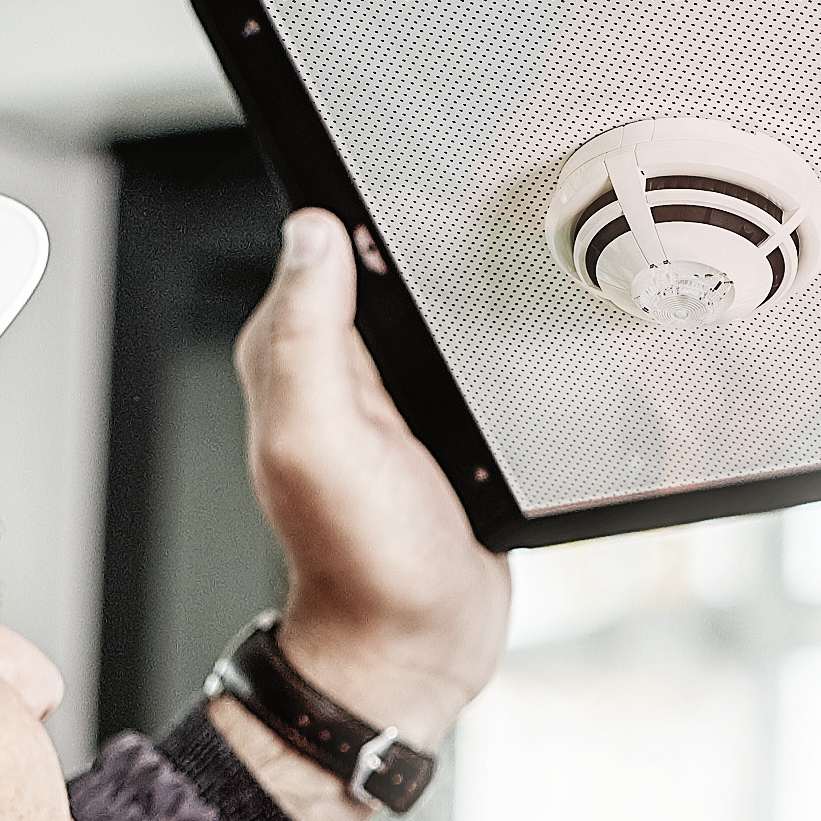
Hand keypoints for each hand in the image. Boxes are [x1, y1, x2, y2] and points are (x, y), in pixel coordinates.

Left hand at [232, 211, 512, 746]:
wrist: (420, 649)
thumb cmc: (365, 563)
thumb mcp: (320, 442)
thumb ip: (308, 337)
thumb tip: (311, 230)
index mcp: (295, 354)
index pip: (319, 241)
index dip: (363, 198)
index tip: (414, 170)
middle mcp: (339, 367)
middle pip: (385, 259)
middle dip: (429, 228)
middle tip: (487, 207)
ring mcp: (395, 394)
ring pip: (434, 301)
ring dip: (471, 281)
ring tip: (514, 255)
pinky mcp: (445, 422)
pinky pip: (468, 352)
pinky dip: (495, 337)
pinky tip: (524, 330)